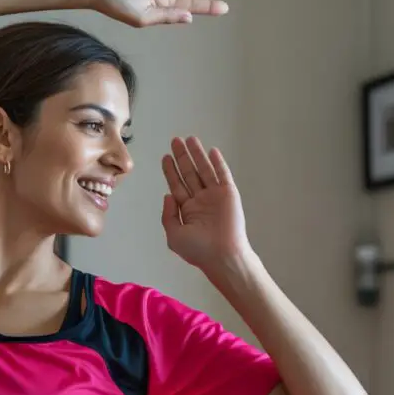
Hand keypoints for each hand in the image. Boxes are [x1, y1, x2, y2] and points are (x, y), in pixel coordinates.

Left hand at [161, 137, 250, 272]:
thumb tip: (167, 195)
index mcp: (187, 210)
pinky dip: (217, 163)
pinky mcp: (228, 194)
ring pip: (204, 170)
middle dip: (182, 157)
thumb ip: (168, 215)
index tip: (165, 157)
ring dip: (197, 155)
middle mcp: (201, 200)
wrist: (222, 255)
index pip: (177, 185)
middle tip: (175, 141)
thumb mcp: (174, 235)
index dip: (171, 171)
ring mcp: (215, 196)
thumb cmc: (198, 250)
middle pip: (189, 173)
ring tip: (189, 139)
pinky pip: (222, 174)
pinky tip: (211, 151)